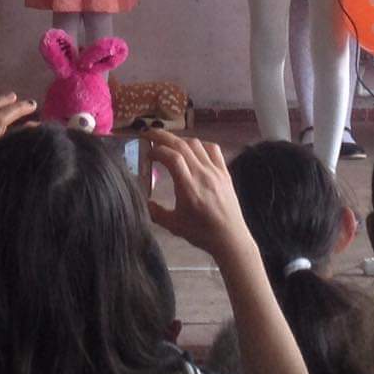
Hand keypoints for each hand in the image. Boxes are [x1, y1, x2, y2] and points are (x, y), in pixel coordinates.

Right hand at [147, 133, 251, 265]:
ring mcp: (216, 171)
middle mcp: (202, 174)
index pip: (172, 157)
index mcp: (188, 187)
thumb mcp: (173, 225)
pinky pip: (213, 149)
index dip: (157, 150)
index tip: (147, 153)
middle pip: (182, 145)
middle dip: (163, 136)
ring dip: (179, 140)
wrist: (230, 238)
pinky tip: (193, 150)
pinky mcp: (225, 171)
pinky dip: (200, 144)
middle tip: (149, 134)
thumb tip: (143, 201)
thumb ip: (155, 212)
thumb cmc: (201, 233)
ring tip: (169, 144)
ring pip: (196, 144)